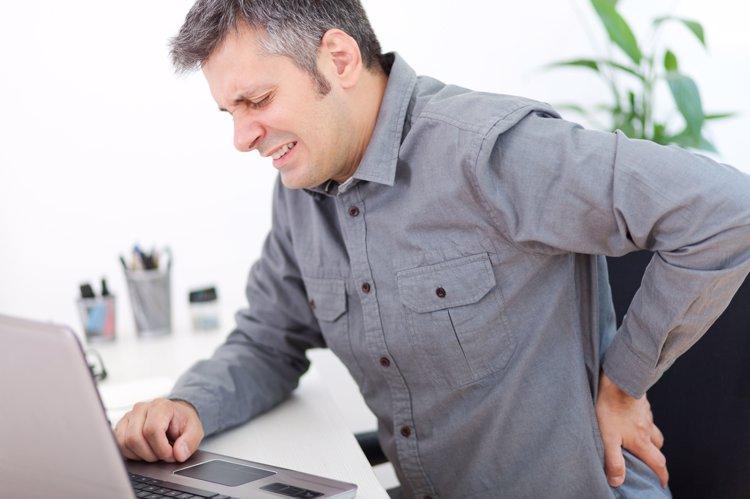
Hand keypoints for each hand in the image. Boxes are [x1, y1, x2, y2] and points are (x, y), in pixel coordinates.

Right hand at [114, 398, 203, 462]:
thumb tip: (178, 453)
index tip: (170, 454)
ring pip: (124, 443)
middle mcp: (142, 408)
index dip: (161, 448)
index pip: (152, 430)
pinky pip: (118, 445)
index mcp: (161, 406)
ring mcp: (129, 417)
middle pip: (135, 438)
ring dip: (140, 455)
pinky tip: (143, 451)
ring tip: (154, 452)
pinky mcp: (121, 426)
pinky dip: (131, 454)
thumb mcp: (195, 430)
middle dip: (150, 454)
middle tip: (162, 455)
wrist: (174, 416)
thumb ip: (190, 442)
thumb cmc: (182, 423)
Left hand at [595, 371, 666, 487]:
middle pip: (658, 447)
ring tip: (639, 440)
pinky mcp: (641, 402)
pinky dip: (643, 420)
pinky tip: (631, 417)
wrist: (619, 379)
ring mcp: (646, 414)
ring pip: (653, 430)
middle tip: (649, 462)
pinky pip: (646, 415)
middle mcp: (648, 429)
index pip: (658, 463)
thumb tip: (617, 481)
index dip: (661, 475)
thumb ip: (613, 460)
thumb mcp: (608, 437)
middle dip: (656, 457)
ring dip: (650, 437)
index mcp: (641, 441)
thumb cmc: (611, 407)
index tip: (662, 482)